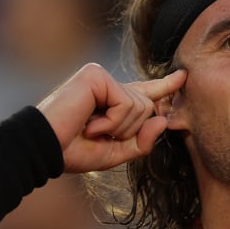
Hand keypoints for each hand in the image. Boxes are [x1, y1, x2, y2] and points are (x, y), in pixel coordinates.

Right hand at [37, 63, 186, 172]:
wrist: (46, 149)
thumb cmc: (72, 151)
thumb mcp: (114, 153)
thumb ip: (141, 141)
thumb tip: (163, 120)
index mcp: (111, 101)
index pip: (144, 92)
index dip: (165, 86)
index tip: (183, 77)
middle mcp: (107, 85)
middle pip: (147, 107)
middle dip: (128, 130)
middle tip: (97, 135)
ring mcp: (101, 77)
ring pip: (140, 106)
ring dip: (118, 128)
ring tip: (90, 129)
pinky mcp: (96, 76)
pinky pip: (126, 103)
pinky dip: (112, 122)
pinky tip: (90, 124)